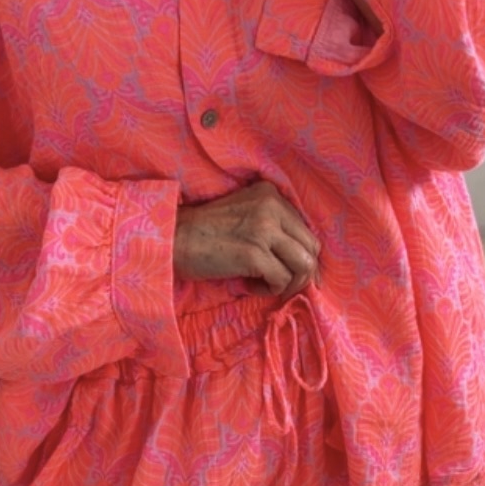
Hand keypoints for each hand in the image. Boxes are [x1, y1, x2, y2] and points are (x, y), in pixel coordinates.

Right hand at [174, 182, 321, 296]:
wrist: (172, 239)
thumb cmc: (205, 232)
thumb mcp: (244, 213)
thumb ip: (273, 224)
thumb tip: (303, 259)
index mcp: (271, 195)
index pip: (306, 230)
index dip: (301, 256)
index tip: (288, 271)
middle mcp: (272, 208)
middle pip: (311, 248)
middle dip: (301, 273)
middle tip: (280, 283)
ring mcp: (264, 230)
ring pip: (303, 266)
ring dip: (288, 284)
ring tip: (265, 285)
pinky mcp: (254, 255)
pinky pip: (281, 280)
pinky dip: (269, 290)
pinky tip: (249, 286)